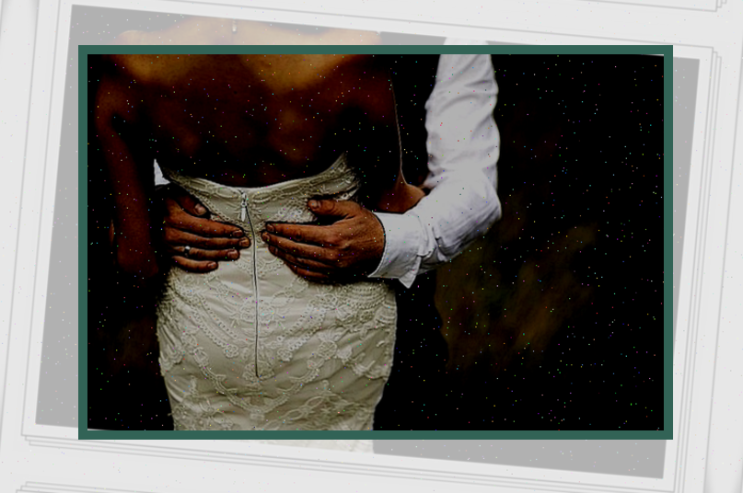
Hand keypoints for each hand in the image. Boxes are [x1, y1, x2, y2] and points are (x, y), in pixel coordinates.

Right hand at [159, 185, 249, 271]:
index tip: (239, 231)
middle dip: (227, 242)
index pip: (206, 227)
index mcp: (175, 218)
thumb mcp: (172, 192)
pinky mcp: (167, 255)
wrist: (139, 212)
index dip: (224, 230)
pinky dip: (200, 267)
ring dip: (219, 255)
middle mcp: (172, 235)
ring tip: (235, 254)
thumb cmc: (160, 200)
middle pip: (205, 241)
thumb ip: (188, 200)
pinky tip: (214, 265)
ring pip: (199, 253)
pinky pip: (185, 264)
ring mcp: (169, 247)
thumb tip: (204, 212)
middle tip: (243, 243)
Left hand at [261, 199, 384, 282]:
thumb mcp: (352, 210)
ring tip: (272, 247)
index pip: (299, 233)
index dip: (281, 230)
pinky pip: (310, 274)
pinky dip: (296, 268)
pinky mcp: (334, 275)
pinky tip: (289, 261)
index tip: (270, 226)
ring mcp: (331, 267)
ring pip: (300, 262)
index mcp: (332, 237)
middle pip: (295, 249)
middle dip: (277, 242)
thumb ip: (330, 206)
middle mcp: (330, 254)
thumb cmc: (369, 226)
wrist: (386, 248)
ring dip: (283, 255)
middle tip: (265, 236)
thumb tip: (310, 203)